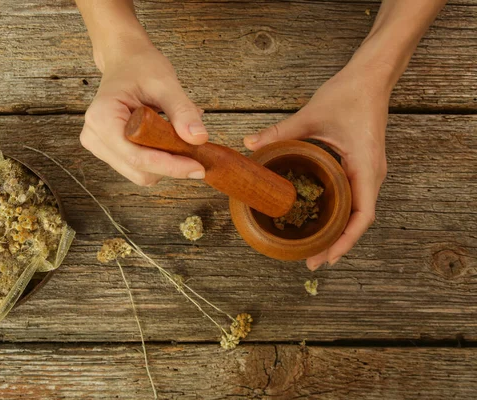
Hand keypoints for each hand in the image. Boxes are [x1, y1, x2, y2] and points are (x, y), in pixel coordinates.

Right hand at [80, 42, 207, 185]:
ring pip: (140, 174)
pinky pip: (138, 168)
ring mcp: (99, 147)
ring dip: (165, 164)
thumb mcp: (165, 83)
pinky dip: (158, 161)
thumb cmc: (140, 67)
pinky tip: (166, 142)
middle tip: (195, 152)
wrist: (125, 61)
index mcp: (102, 118)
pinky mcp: (109, 152)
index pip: (137, 157)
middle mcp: (94, 137)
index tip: (198, 168)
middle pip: (138, 171)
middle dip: (169, 166)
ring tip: (178, 139)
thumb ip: (182, 111)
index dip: (169, 166)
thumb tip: (199, 138)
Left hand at [244, 63, 390, 269]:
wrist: (371, 76)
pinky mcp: (362, 165)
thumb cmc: (349, 94)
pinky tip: (321, 218)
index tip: (326, 258)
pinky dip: (339, 213)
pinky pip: (353, 197)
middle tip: (312, 261)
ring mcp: (368, 171)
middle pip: (358, 220)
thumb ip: (280, 133)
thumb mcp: (311, 115)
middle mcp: (372, 174)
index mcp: (366, 167)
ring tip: (315, 248)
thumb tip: (249, 145)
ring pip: (357, 211)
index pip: (362, 216)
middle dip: (337, 243)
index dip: (345, 241)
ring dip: (339, 231)